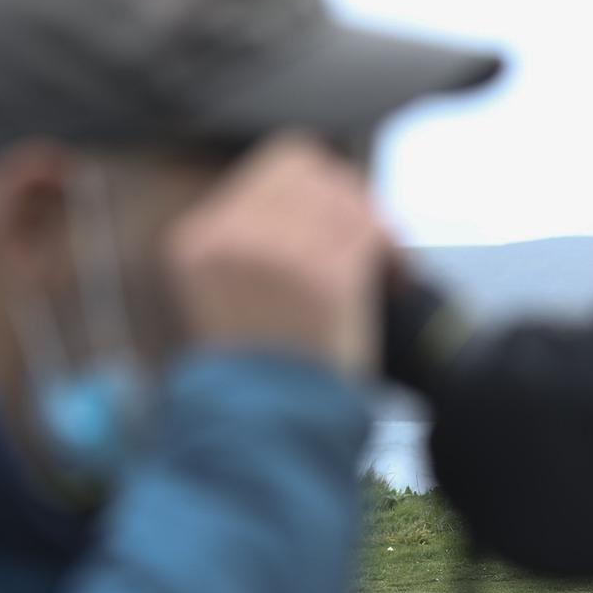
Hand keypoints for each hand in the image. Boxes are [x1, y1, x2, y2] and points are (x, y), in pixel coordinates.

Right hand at [165, 133, 388, 379]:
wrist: (267, 425)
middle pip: (316, 172)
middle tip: (373, 243)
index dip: (322, 189)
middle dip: (352, 201)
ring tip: (386, 269)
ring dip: (375, 229)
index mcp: (196, 238)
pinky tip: (395, 282)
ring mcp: (276, 252)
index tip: (338, 224)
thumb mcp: (227, 292)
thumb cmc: (259, 369)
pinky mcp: (322, 275)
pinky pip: (371, 234)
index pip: (278, 167)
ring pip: (347, 199)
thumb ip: (255, 239)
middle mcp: (230, 236)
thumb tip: (323, 186)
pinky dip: (393, 254)